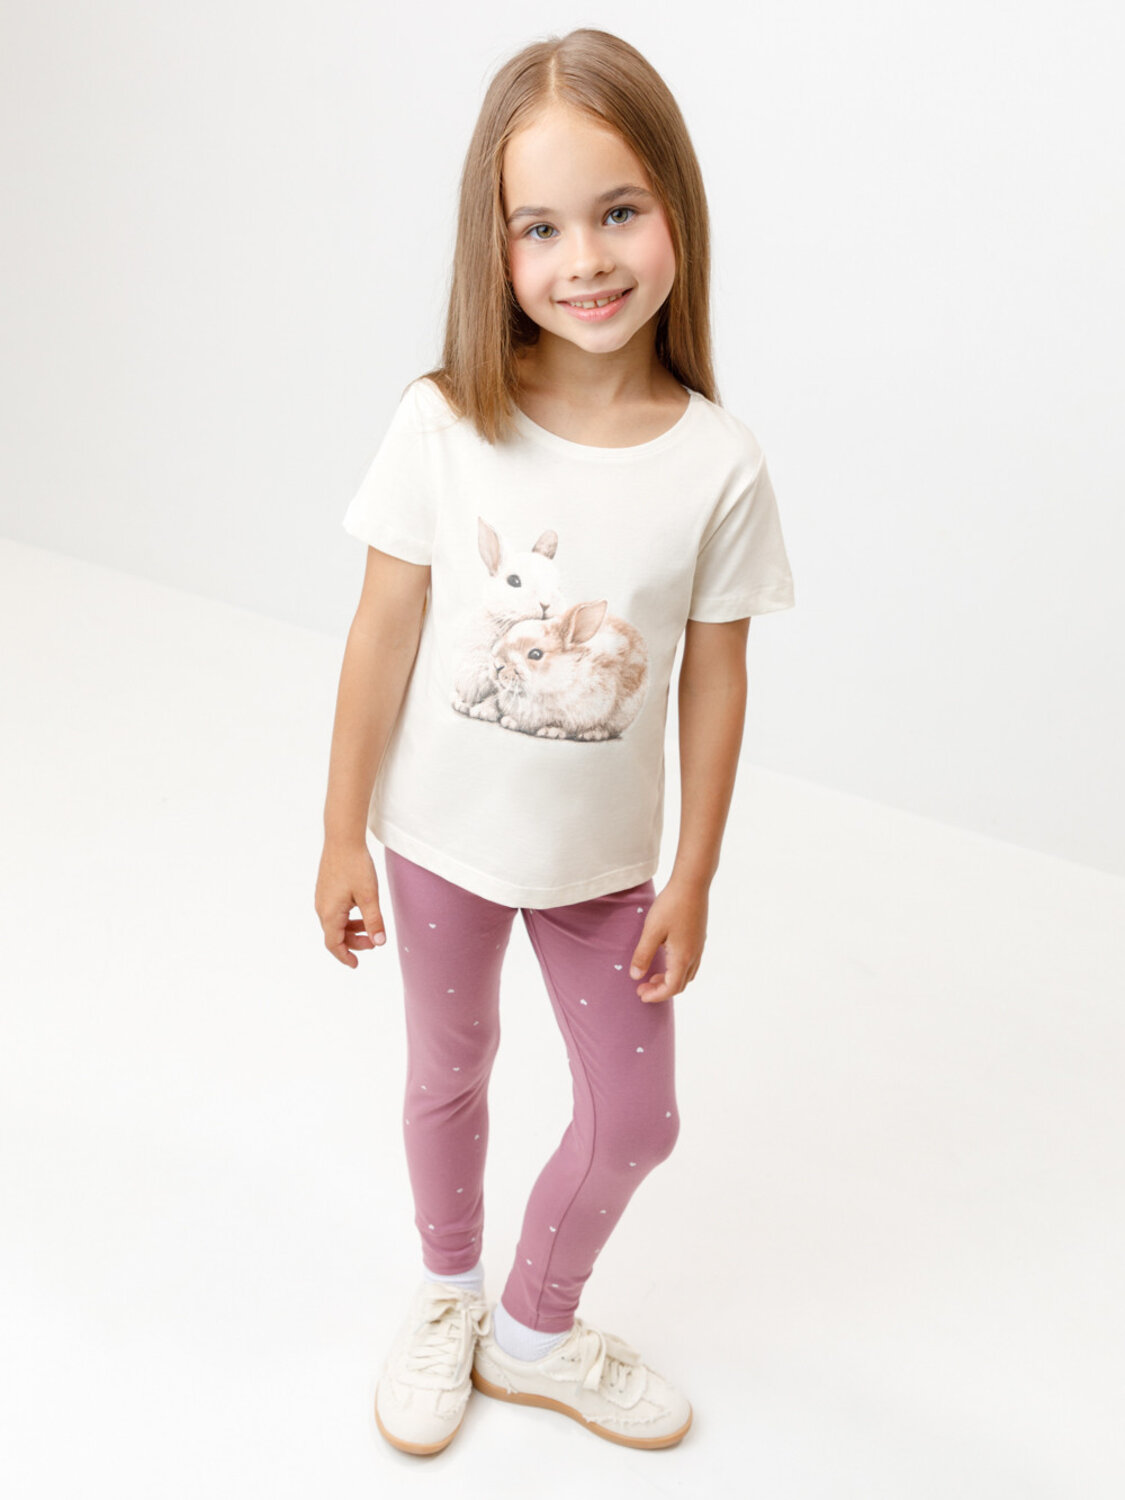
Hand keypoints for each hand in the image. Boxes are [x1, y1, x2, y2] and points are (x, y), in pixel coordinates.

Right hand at [315, 838, 386, 967]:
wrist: (342, 839)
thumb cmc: (355, 866)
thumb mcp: (369, 896)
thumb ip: (374, 921)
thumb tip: (379, 942)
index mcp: (330, 913)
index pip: (334, 944)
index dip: (345, 956)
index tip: (355, 964)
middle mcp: (322, 908)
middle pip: (335, 935)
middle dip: (354, 943)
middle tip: (374, 943)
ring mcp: (322, 898)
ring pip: (335, 923)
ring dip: (352, 930)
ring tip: (370, 927)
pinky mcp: (326, 889)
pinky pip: (335, 912)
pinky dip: (348, 918)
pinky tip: (361, 911)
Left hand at [628, 877, 707, 1001]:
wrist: (692, 884)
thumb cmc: (671, 906)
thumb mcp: (652, 931)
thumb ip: (643, 955)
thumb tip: (636, 976)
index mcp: (682, 957)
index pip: (671, 988)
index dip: (655, 995)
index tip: (640, 994)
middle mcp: (694, 955)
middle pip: (680, 984)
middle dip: (661, 990)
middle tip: (643, 987)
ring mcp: (699, 946)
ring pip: (687, 974)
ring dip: (670, 980)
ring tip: (653, 975)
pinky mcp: (699, 937)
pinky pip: (691, 963)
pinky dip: (677, 969)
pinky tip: (666, 958)